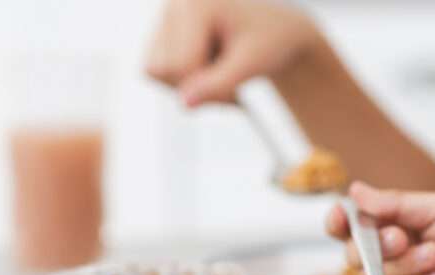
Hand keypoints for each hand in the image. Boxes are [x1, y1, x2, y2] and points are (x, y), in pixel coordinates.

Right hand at [145, 0, 321, 105]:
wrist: (280, 30)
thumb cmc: (273, 41)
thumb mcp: (253, 65)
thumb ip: (220, 85)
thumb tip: (184, 105)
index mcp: (196, 5)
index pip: (180, 65)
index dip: (208, 88)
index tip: (237, 92)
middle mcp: (174, 5)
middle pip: (161, 69)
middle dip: (196, 87)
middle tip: (232, 84)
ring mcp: (166, 18)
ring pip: (154, 71)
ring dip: (188, 84)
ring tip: (222, 72)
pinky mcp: (163, 32)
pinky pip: (157, 70)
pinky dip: (185, 79)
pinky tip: (211, 67)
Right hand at [326, 183, 434, 274]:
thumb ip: (396, 203)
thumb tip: (354, 191)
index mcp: (403, 232)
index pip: (357, 228)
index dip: (342, 222)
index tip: (341, 217)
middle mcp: (397, 264)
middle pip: (355, 254)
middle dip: (374, 243)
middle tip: (402, 238)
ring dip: (405, 263)